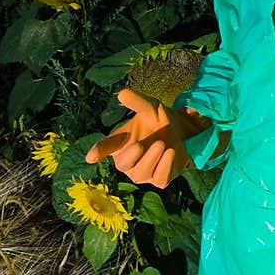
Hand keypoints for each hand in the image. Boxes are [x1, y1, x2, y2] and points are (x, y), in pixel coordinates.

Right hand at [84, 89, 208, 188]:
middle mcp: (129, 160)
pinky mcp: (160, 180)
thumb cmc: (159, 119)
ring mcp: (143, 173)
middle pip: (122, 164)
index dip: (99, 151)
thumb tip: (122, 93)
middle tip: (139, 145)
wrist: (184, 131)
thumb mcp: (151, 107)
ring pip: (141, 173)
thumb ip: (137, 102)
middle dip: (130, 156)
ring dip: (151, 159)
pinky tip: (170, 153)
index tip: (91, 157)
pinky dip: (164, 166)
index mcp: (121, 142)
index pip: (106, 147)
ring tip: (162, 144)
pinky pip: (160, 179)